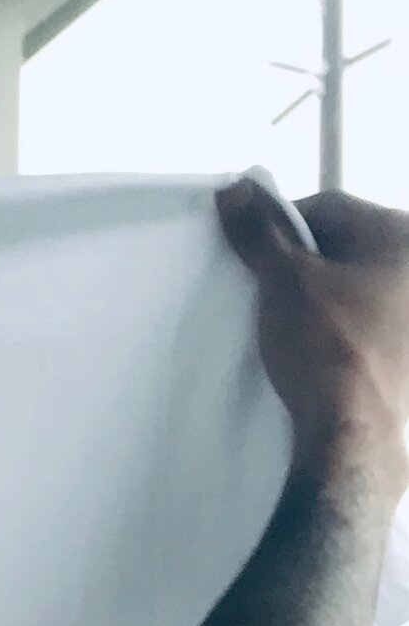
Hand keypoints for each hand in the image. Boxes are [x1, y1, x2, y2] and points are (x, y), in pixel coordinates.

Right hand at [219, 178, 408, 487]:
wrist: (354, 436)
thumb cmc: (329, 348)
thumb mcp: (284, 280)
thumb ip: (259, 231)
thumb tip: (235, 189)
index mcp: (401, 235)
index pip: (328, 208)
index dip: (280, 225)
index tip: (250, 253)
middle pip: (346, 246)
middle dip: (302, 262)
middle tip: (265, 288)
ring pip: (356, 285)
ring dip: (319, 295)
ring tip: (286, 321)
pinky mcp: (407, 352)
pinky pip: (367, 321)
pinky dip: (338, 326)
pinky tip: (314, 348)